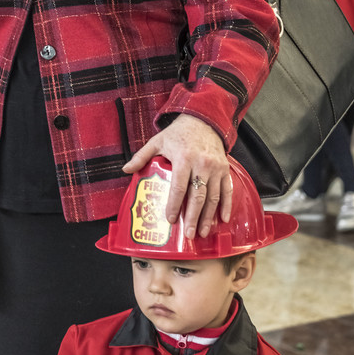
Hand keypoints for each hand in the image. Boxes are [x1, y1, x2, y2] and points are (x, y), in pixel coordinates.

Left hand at [122, 114, 230, 239]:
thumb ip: (141, 156)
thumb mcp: (157, 141)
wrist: (203, 120)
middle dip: (193, 217)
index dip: (174, 204)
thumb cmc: (178, 133)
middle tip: (189, 234)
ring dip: (208, 216)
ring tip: (202, 232)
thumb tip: (125, 170)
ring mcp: (215, 168)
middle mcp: (201, 164)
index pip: (178, 187)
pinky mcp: (225, 169)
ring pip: (213, 196)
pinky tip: (222, 220)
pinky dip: (227, 206)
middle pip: (197, 196)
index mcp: (183, 158)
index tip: (170, 219)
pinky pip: (227, 190)